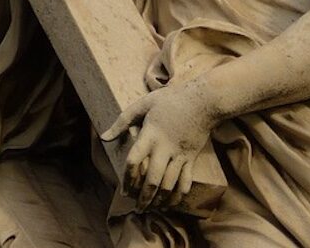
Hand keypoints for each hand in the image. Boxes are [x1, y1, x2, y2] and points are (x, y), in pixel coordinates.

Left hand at [100, 80, 219, 210]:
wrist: (204, 100)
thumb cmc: (172, 100)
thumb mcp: (144, 104)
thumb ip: (122, 121)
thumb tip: (104, 137)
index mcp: (150, 135)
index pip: (134, 161)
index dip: (127, 178)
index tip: (124, 190)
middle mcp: (164, 148)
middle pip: (152, 179)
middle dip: (144, 197)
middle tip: (139, 209)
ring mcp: (179, 154)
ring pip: (169, 183)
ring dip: (160, 199)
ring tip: (153, 208)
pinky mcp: (191, 157)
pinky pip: (186, 180)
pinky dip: (179, 194)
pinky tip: (173, 203)